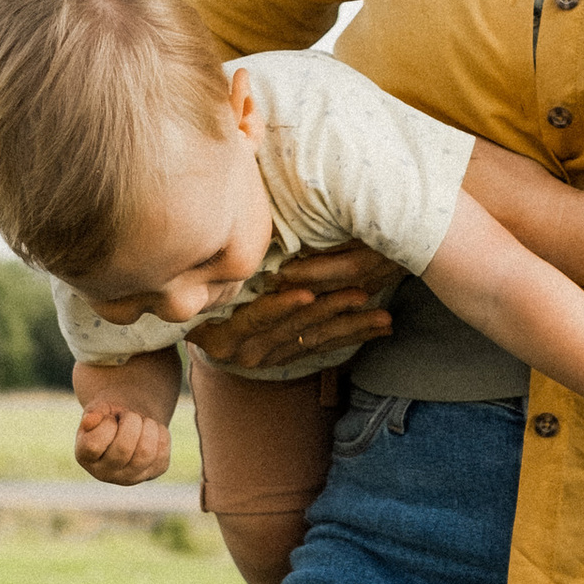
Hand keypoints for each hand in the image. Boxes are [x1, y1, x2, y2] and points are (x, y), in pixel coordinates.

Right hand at [76, 399, 174, 486]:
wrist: (130, 422)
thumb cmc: (111, 414)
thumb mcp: (99, 408)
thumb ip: (94, 412)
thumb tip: (89, 420)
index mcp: (84, 456)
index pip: (94, 445)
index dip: (106, 424)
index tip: (110, 418)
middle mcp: (104, 473)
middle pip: (123, 449)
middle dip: (131, 421)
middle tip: (130, 415)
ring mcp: (129, 477)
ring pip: (145, 453)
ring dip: (148, 427)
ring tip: (142, 421)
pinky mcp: (152, 473)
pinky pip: (162, 452)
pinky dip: (160, 432)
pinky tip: (151, 430)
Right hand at [187, 243, 398, 373]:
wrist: (202, 332)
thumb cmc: (205, 294)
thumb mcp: (210, 288)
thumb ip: (227, 274)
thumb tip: (231, 226)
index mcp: (222, 336)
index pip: (255, 318)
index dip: (280, 306)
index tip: (307, 292)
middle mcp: (246, 353)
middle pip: (293, 329)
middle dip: (329, 311)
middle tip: (361, 295)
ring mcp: (270, 358)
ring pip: (316, 340)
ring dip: (352, 326)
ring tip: (382, 316)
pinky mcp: (291, 357)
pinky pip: (326, 347)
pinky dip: (354, 335)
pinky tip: (381, 328)